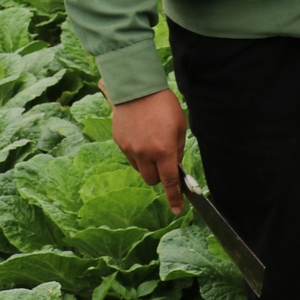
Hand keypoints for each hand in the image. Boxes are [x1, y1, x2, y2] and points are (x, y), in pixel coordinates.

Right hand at [108, 86, 187, 213]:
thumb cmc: (164, 106)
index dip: (174, 197)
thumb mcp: (180, 127)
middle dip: (160, 176)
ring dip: (147, 165)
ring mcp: (129, 149)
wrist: (138, 90)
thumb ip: (177, 149)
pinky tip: (141, 136)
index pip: (170, 181)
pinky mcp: (119, 143)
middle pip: (152, 180)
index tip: (178, 209)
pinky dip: (137, 154)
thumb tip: (174, 165)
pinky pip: (130, 157)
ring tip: (152, 143)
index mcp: (164, 150)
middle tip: (165, 161)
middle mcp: (145, 153)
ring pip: (140, 170)